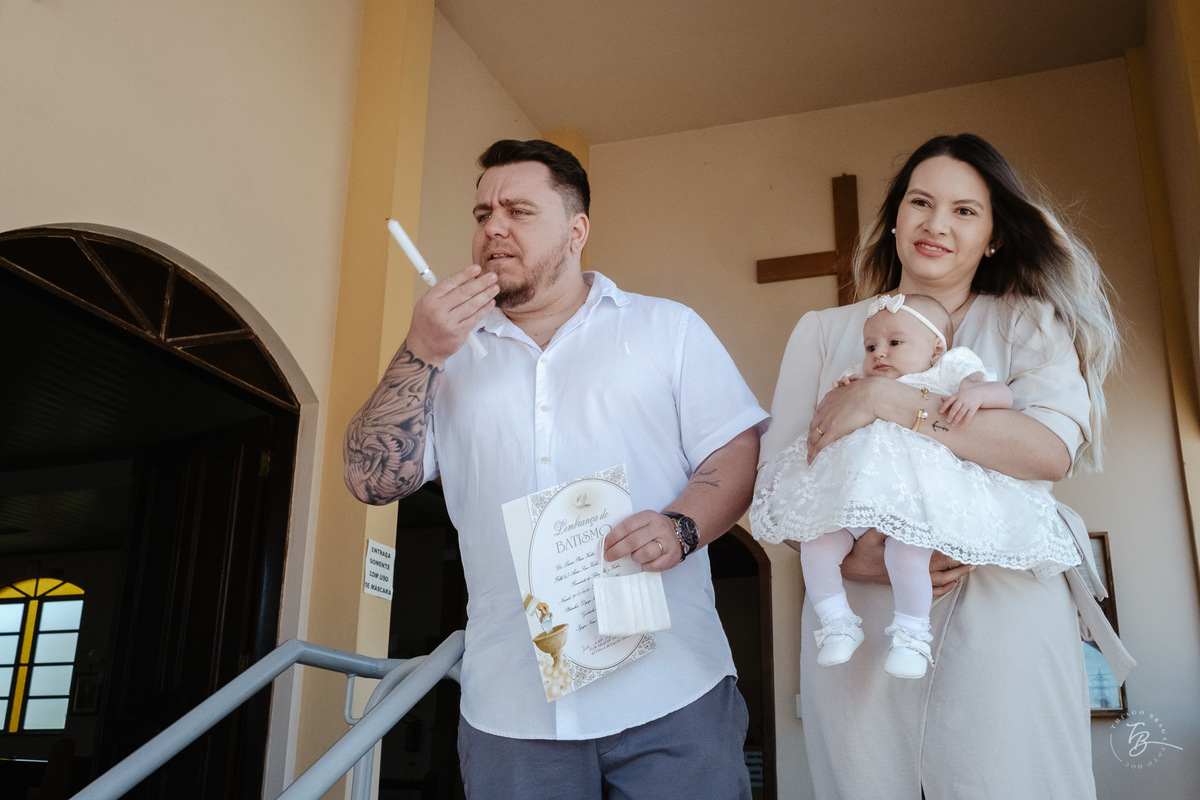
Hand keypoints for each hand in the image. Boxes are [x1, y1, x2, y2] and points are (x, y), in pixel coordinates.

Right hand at [405, 265, 497, 364]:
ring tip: (495, 288)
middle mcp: (439, 310)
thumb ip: (442, 291)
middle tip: (492, 276)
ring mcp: (449, 323)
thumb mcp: (426, 303)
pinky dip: (484, 309)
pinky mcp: (459, 333)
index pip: (450, 283)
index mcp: (430, 299)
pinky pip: (475, 318)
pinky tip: (490, 302)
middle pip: (464, 293)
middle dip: (481, 283)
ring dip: (486, 295)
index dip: (465, 274)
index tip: (477, 268)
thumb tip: (464, 278)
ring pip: (472, 305)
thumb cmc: (426, 323)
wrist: (424, 348)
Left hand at [602, 510, 681, 571]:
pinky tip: (644, 562)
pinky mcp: (672, 556)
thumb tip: (608, 544)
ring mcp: (667, 542)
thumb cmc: (654, 529)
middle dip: (618, 551)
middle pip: (634, 541)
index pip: (627, 526)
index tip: (605, 545)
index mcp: (649, 517)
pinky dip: (646, 566)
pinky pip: (654, 565)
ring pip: (645, 553)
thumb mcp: (643, 522)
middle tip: (609, 556)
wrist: (680, 532)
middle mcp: (659, 528)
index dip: (614, 537)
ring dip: (635, 557)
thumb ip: (628, 530)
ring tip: (634, 556)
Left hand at [808, 376, 891, 462]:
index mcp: (830, 400)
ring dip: (811, 449)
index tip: (816, 433)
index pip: (818, 416)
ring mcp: (828, 421)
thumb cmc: (871, 392)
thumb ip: (853, 399)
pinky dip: (815, 454)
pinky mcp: (834, 430)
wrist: (873, 394)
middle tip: (810, 448)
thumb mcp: (856, 392)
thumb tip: (859, 404)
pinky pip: (820, 445)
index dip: (816, 426)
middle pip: (813, 427)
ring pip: (814, 438)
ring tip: (811, 457)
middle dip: (810, 439)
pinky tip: (813, 461)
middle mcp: (825, 410)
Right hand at [839, 529, 972, 597]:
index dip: (952, 548)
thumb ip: (883, 527)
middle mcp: (914, 571)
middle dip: (961, 559)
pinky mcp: (908, 585)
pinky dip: (945, 588)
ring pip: (941, 579)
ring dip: (958, 573)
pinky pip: (931, 590)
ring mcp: (912, 581)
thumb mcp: (869, 536)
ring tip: (972, 567)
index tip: (967, 543)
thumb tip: (898, 516)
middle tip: (978, 554)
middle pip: (943, 565)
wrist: (853, 570)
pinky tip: (954, 583)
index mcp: (909, 558)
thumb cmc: (862, 551)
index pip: (936, 553)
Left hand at [940, 384, 985, 426]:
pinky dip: (965, 421)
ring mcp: (968, 403)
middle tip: (947, 421)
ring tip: (953, 424)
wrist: (979, 393)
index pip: (949, 401)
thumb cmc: (965, 395)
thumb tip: (941, 399)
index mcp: (957, 395)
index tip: (941, 411)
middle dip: (951, 415)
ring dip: (957, 419)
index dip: (944, 406)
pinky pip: (969, 416)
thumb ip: (950, 398)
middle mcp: (962, 399)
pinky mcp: (974, 408)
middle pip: (955, 408)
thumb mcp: (958, 394)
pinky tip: (962, 426)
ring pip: (961, 412)